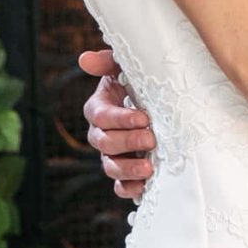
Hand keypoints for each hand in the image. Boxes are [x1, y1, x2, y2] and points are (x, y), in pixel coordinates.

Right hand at [79, 48, 154, 202]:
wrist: (163, 107)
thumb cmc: (142, 84)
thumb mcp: (127, 69)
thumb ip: (108, 62)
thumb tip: (84, 59)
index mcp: (99, 108)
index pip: (100, 116)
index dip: (119, 119)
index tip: (143, 118)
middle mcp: (101, 134)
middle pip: (105, 143)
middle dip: (128, 142)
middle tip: (152, 139)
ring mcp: (112, 156)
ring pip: (110, 167)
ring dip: (128, 169)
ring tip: (149, 167)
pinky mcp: (125, 174)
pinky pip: (120, 187)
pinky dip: (129, 189)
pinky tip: (144, 186)